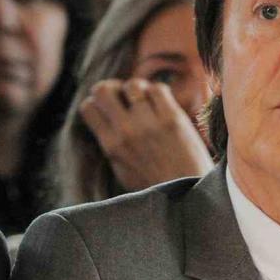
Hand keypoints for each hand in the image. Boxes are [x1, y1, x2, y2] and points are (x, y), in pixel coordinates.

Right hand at [79, 78, 212, 191]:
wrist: (191, 195)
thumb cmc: (157, 185)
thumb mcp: (124, 171)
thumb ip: (111, 146)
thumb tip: (103, 120)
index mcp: (111, 145)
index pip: (88, 107)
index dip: (98, 102)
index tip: (111, 108)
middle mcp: (126, 132)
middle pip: (103, 89)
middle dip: (113, 88)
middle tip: (126, 97)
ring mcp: (149, 124)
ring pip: (132, 84)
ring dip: (139, 89)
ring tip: (147, 101)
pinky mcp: (173, 119)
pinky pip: (158, 88)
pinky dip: (159, 92)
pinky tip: (164, 105)